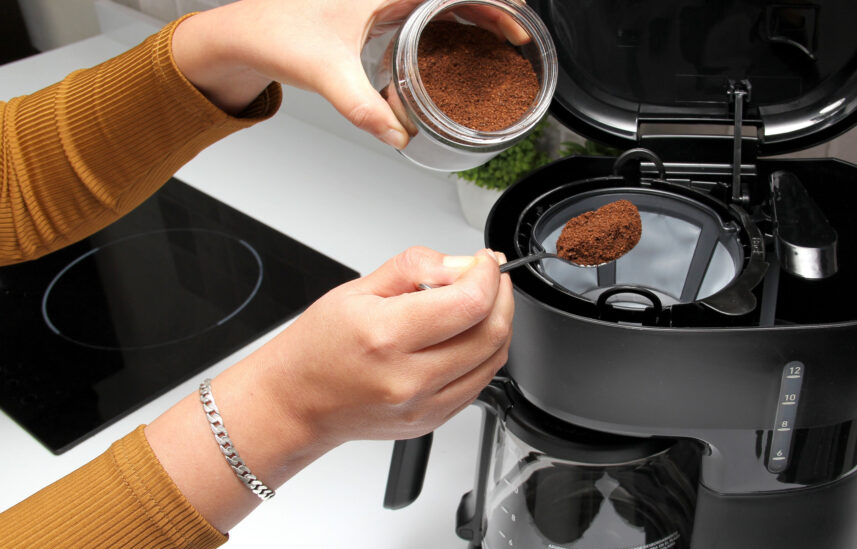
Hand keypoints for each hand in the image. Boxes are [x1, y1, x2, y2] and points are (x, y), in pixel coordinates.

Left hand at [170, 0, 528, 148]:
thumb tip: (396, 135)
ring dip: (474, 17)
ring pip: (441, 3)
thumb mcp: (326, 74)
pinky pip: (426, 16)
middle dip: (491, 9)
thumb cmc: (275, 34)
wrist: (246, 33)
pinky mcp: (376, 17)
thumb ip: (363, 109)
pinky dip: (451, 27)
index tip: (513, 11)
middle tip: (518, 34)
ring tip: (502, 37)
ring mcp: (382, 3)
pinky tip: (461, 47)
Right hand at [252, 246, 513, 446]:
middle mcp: (408, 378)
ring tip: (479, 303)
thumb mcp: (358, 288)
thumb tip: (461, 264)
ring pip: (493, 360)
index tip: (484, 261)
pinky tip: (466, 336)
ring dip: (499, 324)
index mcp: (386, 337)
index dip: (487, 276)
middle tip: (490, 277)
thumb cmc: (318, 347)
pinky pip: (479, 383)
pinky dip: (484, 354)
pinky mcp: (432, 421)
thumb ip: (416, 267)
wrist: (297, 402)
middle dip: (501, 296)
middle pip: (490, 333)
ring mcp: (423, 405)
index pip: (468, 304)